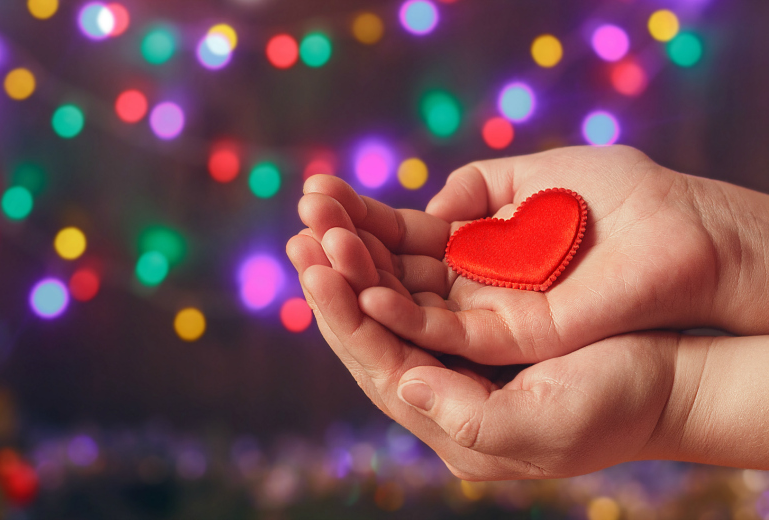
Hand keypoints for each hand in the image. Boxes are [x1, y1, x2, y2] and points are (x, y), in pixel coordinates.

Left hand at [287, 229, 679, 478]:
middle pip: (369, 326)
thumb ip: (472, 418)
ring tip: (321, 206)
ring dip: (354, 250)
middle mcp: (441, 384)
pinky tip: (364, 216)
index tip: (314, 264)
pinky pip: (417, 276)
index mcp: (448, 421)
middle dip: (334, 274)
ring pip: (386, 295)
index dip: (343, 313)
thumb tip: (405, 384)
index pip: (377, 362)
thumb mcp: (550, 425)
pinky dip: (390, 244)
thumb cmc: (620, 404)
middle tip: (303, 224)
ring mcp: (455, 347)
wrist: (671, 380)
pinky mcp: (474, 312)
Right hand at [299, 145, 768, 363]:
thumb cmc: (623, 203)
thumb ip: (480, 191)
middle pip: (389, 282)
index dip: (358, 224)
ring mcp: (484, 328)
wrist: (686, 239)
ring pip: (401, 314)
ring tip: (313, 252)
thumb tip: (432, 208)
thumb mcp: (538, 179)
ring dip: (354, 285)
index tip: (316, 196)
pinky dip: (396, 317)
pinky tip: (358, 291)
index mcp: (476, 258)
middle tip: (301, 221)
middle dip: (342, 252)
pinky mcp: (507, 349)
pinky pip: (439, 338)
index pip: (400, 247)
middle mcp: (471, 298)